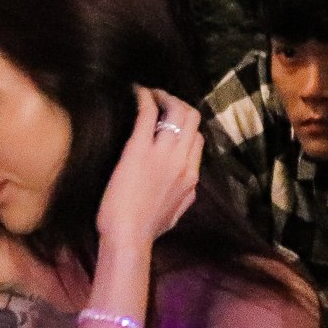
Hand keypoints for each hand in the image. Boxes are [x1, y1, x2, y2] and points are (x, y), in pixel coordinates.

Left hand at [96, 87, 201, 248]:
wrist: (129, 236)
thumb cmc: (146, 229)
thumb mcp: (177, 213)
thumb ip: (186, 195)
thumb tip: (189, 186)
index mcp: (191, 176)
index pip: (198, 139)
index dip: (185, 126)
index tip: (170, 120)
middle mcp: (182, 161)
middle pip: (192, 119)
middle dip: (179, 104)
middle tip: (161, 99)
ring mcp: (162, 154)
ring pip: (177, 112)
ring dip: (164, 97)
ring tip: (150, 93)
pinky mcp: (138, 150)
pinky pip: (147, 114)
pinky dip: (144, 98)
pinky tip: (136, 91)